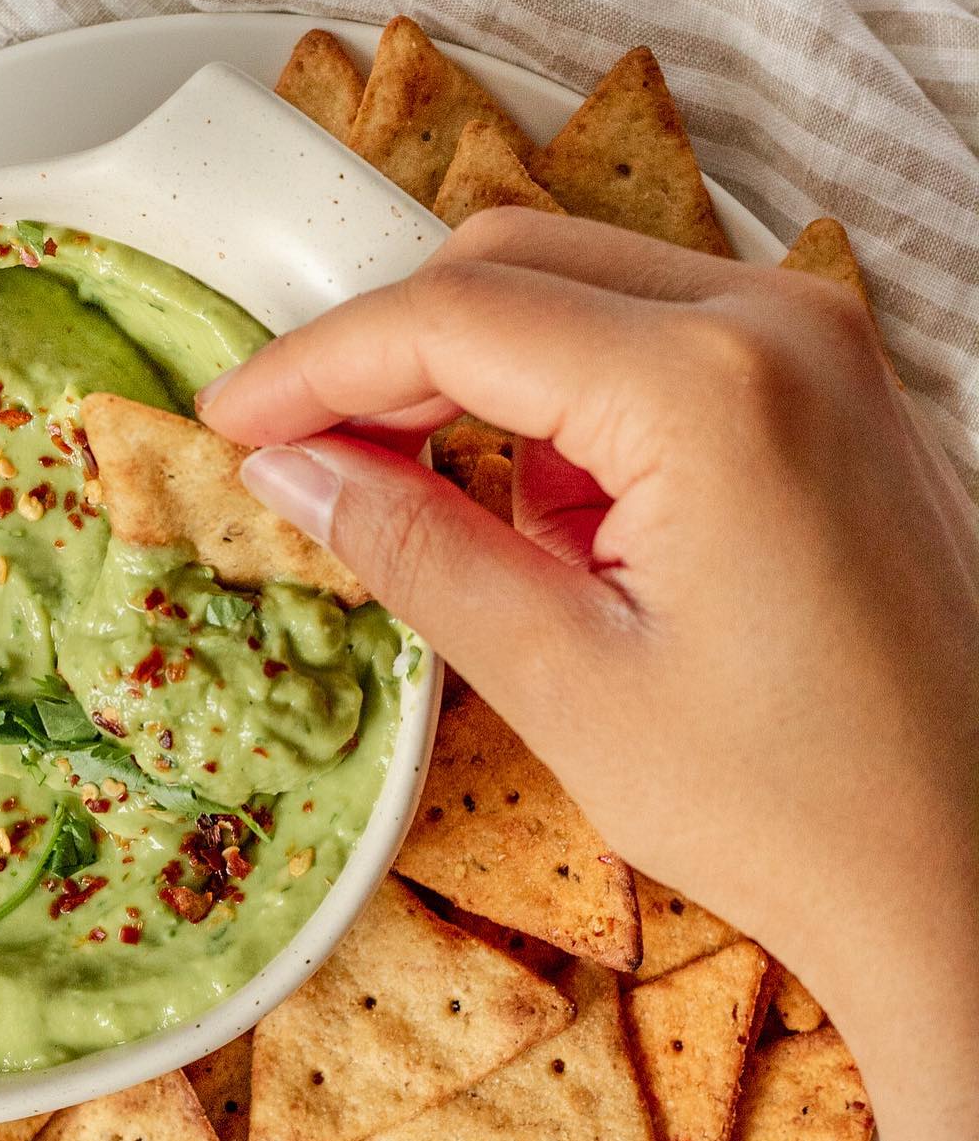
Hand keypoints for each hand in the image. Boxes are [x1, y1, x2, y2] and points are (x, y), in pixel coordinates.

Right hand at [197, 210, 978, 1050]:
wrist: (968, 872)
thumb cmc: (799, 809)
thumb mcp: (564, 683)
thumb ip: (413, 549)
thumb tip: (296, 474)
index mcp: (710, 389)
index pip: (453, 319)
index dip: (315, 368)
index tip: (235, 423)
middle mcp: (781, 328)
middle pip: (514, 267)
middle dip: (390, 361)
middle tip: (307, 461)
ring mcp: (823, 350)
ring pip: (583, 294)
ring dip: (481, 386)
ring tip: (435, 515)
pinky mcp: (834, 392)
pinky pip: (658, 343)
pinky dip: (570, 409)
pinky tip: (554, 523)